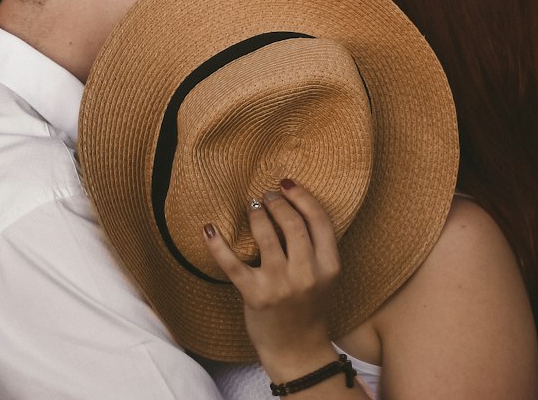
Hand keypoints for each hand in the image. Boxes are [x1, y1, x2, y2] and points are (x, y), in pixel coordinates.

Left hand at [203, 180, 341, 379]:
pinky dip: (217, 244)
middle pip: (292, 223)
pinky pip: (232, 264)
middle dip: (277, 202)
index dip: (302, 196)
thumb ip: (317, 247)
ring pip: (265, 235)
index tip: (287, 184)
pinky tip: (208, 228)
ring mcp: (279, 285)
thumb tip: (293, 203)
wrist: (298, 352)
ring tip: (252, 206)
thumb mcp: (325, 277)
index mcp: (329, 267)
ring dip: (256, 214)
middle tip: (267, 195)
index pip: (318, 220)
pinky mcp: (255, 296)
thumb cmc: (310, 308)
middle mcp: (306, 274)